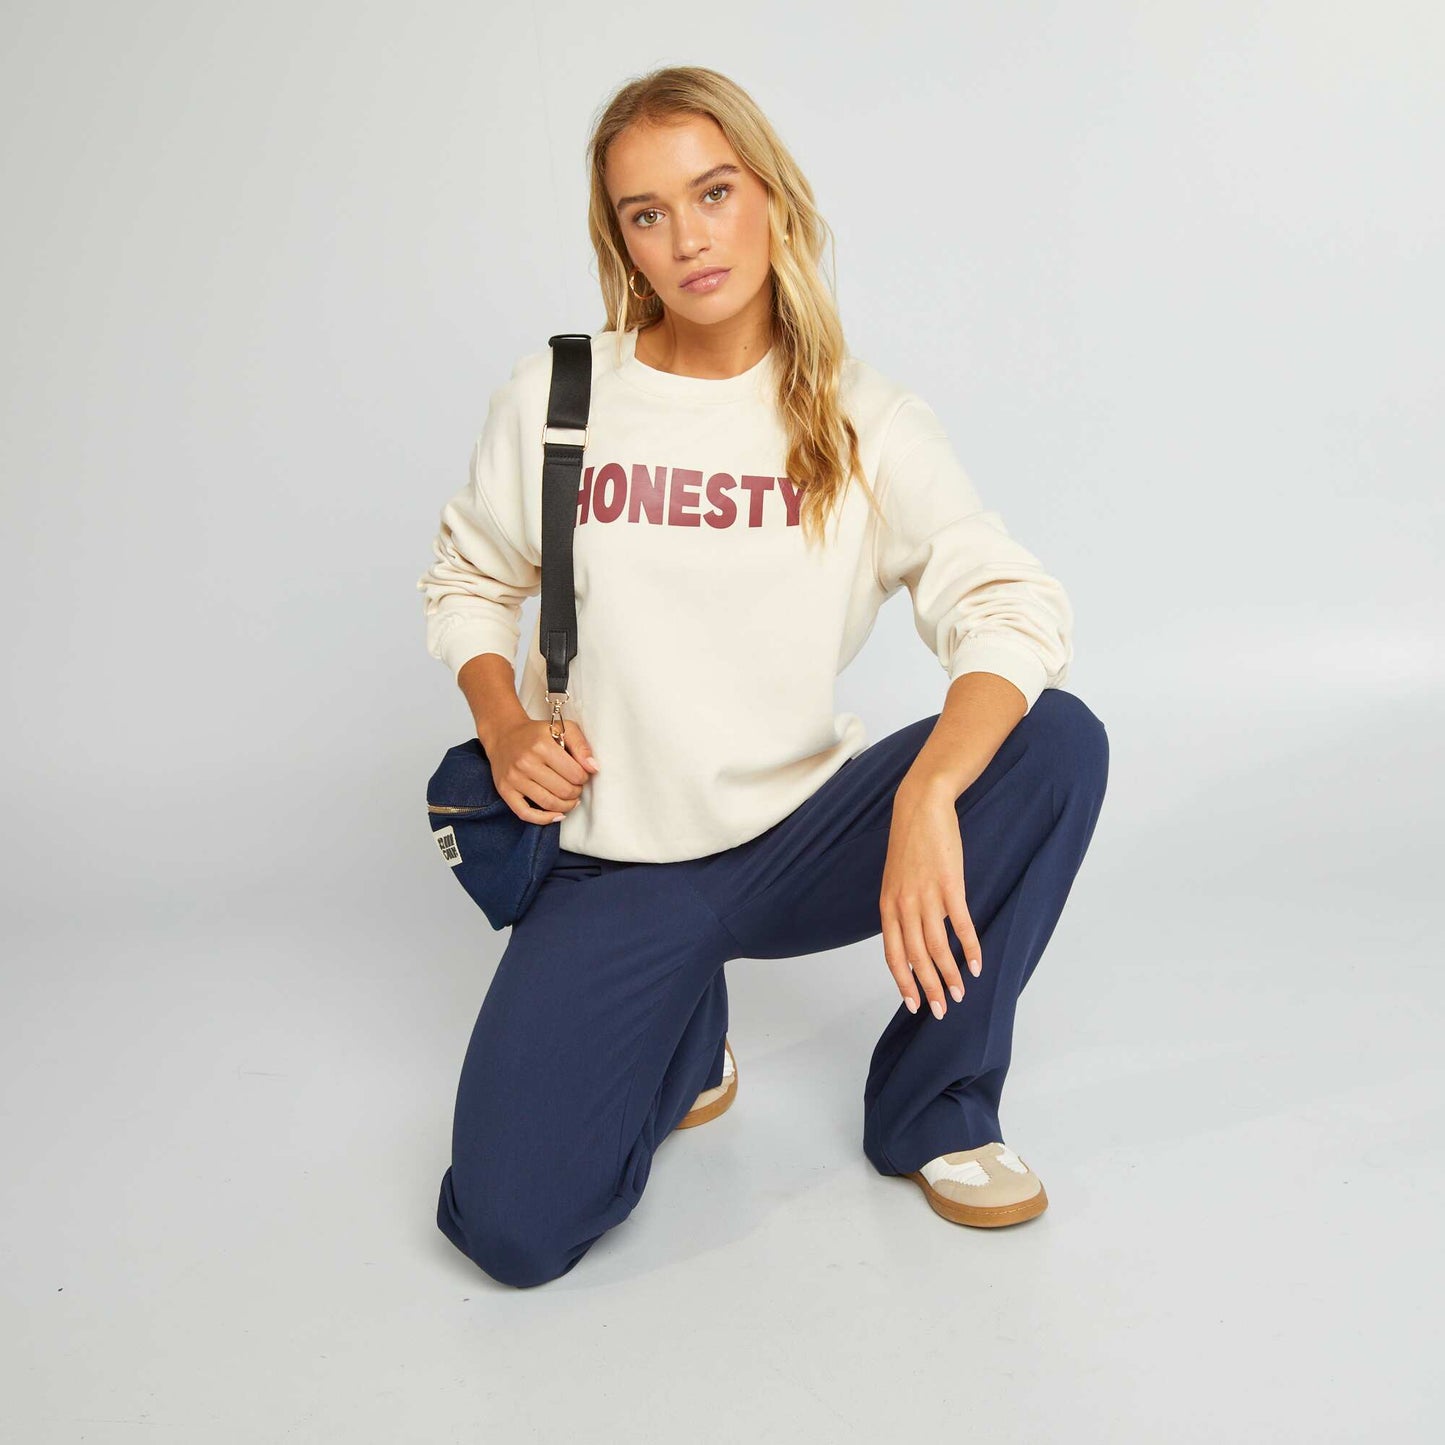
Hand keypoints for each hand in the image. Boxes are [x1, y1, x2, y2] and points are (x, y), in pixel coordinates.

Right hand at [486, 717, 599, 824]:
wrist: (504, 735)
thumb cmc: (538, 733)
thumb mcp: (563, 729)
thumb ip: (581, 746)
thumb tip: (594, 768)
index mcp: (542, 745)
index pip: (574, 773)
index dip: (584, 777)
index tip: (582, 775)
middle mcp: (525, 762)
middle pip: (563, 790)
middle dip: (576, 792)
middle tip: (576, 787)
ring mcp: (514, 778)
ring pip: (548, 804)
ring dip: (566, 806)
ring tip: (570, 800)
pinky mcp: (504, 790)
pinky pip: (526, 814)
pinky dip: (544, 819)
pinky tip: (557, 815)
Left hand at [879, 779, 982, 1017]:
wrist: (920, 806)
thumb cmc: (910, 843)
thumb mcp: (895, 879)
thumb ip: (900, 908)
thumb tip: (909, 936)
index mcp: (888, 905)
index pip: (892, 953)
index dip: (903, 981)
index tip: (913, 1004)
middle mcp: (904, 904)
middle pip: (915, 956)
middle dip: (928, 987)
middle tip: (941, 1011)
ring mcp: (927, 895)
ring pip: (937, 946)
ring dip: (950, 974)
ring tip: (961, 993)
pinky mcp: (950, 884)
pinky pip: (960, 924)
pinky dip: (970, 946)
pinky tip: (978, 963)